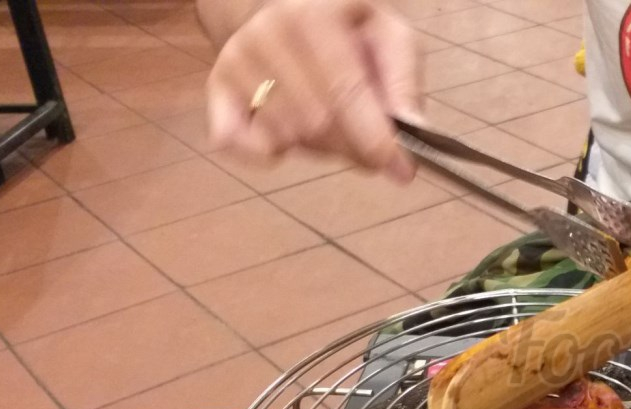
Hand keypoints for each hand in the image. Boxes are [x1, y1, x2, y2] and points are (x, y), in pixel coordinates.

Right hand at [206, 0, 423, 180]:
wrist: (284, 10)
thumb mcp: (389, 38)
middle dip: (353, 145)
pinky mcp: (215, 88)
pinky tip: (289, 135)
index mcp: (315, 15)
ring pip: (287, 137)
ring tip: (329, 119)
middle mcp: (268, 33)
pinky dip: (269, 154)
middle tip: (369, 143)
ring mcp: (236, 60)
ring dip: (319, 146)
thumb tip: (415, 133)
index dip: (375, 138)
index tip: (400, 169)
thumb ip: (404, 83)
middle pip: (318, 122)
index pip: (345, 91)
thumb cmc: (347, 30)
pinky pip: (237, 144)